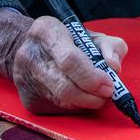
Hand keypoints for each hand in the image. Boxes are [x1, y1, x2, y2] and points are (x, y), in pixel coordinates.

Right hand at [0, 8, 127, 113]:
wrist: (30, 46)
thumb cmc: (67, 40)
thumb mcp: (92, 34)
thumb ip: (110, 46)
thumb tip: (114, 68)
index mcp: (46, 31)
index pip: (69, 60)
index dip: (91, 77)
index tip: (108, 84)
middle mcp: (30, 55)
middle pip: (64, 87)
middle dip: (91, 95)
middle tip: (107, 94)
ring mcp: (25, 79)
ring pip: (61, 101)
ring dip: (85, 103)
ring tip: (98, 96)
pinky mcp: (28, 99)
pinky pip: (57, 109)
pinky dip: (75, 106)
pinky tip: (82, 97)